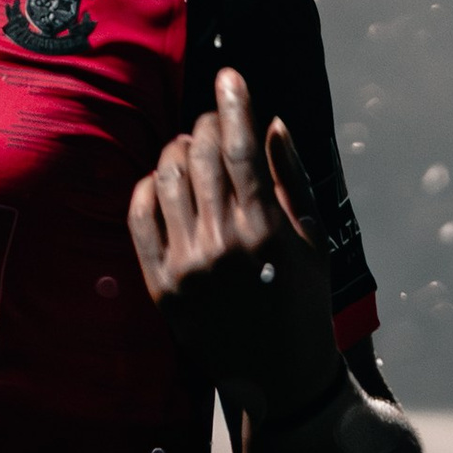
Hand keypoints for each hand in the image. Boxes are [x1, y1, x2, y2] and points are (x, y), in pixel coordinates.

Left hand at [126, 66, 340, 424]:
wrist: (276, 376)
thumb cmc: (301, 302)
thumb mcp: (313, 240)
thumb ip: (290, 179)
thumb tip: (271, 122)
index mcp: (266, 231)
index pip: (241, 149)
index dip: (233, 104)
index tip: (229, 76)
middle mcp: (222, 245)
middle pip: (201, 156)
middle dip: (207, 124)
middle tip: (214, 119)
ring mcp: (186, 267)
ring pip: (167, 179)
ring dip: (177, 151)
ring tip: (191, 150)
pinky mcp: (160, 286)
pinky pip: (139, 218)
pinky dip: (147, 187)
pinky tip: (162, 180)